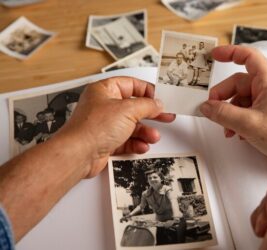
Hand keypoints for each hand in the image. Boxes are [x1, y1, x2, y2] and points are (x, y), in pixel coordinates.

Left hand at [58, 76, 174, 177]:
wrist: (78, 155)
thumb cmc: (93, 128)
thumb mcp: (128, 110)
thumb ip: (147, 105)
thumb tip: (157, 104)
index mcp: (105, 90)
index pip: (131, 85)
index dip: (148, 91)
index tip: (161, 98)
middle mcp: (104, 106)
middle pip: (133, 107)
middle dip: (150, 114)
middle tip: (165, 116)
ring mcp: (105, 125)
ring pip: (131, 126)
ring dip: (144, 132)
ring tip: (153, 136)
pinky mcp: (106, 142)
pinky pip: (126, 140)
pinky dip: (136, 143)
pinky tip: (141, 146)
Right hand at [200, 45, 266, 160]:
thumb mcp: (248, 124)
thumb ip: (223, 114)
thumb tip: (207, 107)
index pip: (248, 56)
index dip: (229, 52)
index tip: (214, 54)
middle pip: (237, 82)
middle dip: (222, 96)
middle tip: (211, 109)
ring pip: (239, 97)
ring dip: (229, 112)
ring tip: (227, 128)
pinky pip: (245, 107)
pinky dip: (236, 117)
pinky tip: (235, 131)